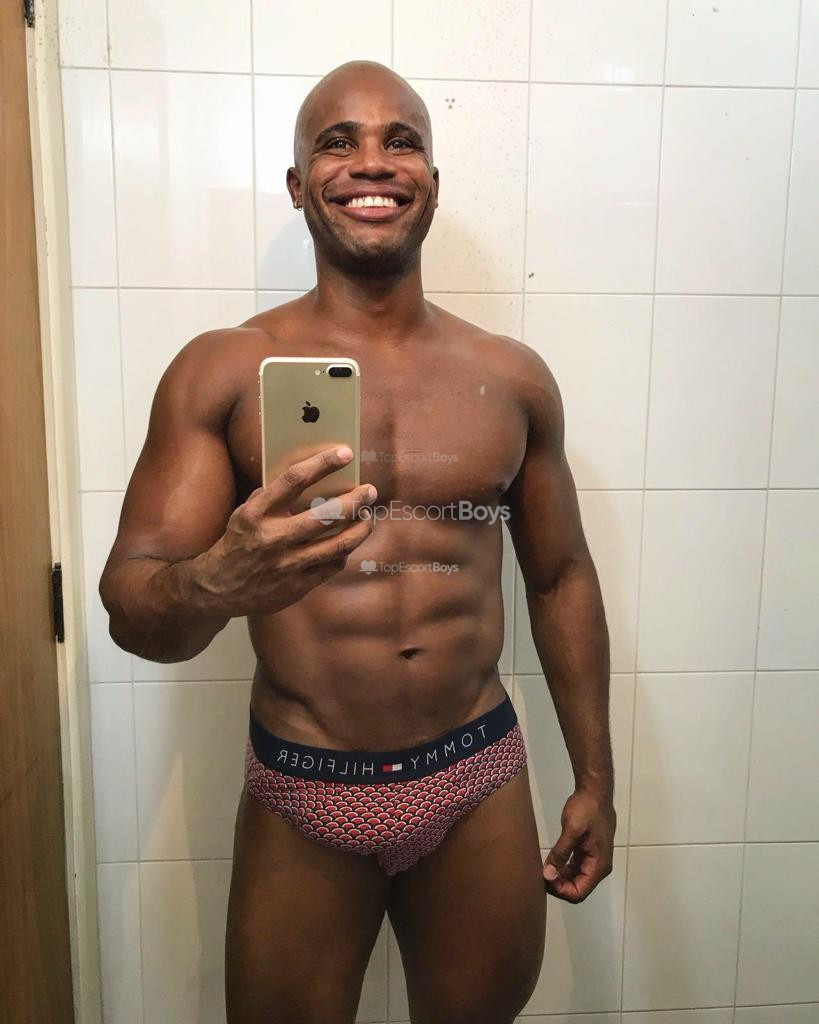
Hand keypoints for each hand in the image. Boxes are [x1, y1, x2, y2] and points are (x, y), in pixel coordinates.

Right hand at [191, 446, 375, 616]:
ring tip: (368, 517)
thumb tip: (310, 475)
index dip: (323, 463)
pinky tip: (348, 542)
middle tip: (370, 490)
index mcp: (256, 514)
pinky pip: (332, 565)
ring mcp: (287, 565)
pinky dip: (344, 551)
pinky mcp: (297, 586)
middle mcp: (273, 538)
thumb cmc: (238, 541)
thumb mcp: (245, 513)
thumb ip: (272, 496)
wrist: (218, 588)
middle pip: (326, 515)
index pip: (294, 480)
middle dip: (355, 500)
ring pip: (338, 544)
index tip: (345, 453)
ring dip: (360, 528)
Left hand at [542, 788, 615, 902]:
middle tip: (540, 874)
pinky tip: (550, 862)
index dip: (561, 890)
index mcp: (599, 866)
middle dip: (558, 885)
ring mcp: (593, 860)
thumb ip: (560, 854)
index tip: (545, 878)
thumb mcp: (572, 830)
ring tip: (542, 868)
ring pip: (575, 879)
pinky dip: (563, 868)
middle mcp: (598, 867)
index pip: (579, 893)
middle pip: (577, 888)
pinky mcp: (587, 852)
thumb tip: (547, 875)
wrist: (595, 791)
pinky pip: (574, 867)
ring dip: (559, 877)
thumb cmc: (586, 810)